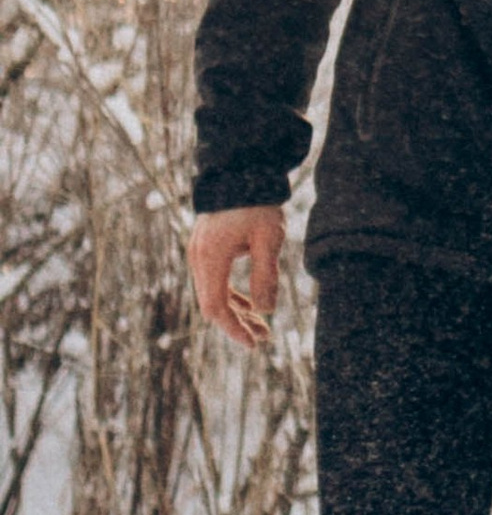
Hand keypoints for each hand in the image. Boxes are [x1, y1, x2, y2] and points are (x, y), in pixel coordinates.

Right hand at [188, 205, 284, 345]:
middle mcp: (199, 258)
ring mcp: (199, 252)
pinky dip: (231, 295)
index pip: (215, 307)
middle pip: (213, 304)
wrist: (240, 170)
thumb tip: (266, 310)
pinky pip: (215, 280)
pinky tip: (250, 306)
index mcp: (211, 258)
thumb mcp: (268, 238)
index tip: (254, 343)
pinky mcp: (206, 248)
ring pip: (214, 293)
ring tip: (262, 327)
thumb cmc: (257, 203)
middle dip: (237, 324)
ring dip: (236, 311)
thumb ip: (265, 275)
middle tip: (264, 339)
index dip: (233, 329)